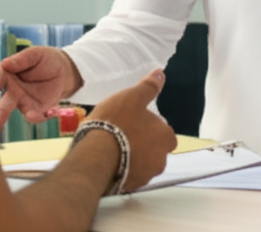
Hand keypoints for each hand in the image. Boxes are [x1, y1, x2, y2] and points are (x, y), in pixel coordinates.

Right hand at [0, 46, 81, 129]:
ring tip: (3, 123)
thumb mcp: (34, 54)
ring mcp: (22, 102)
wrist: (63, 71)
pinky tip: (48, 113)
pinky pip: (33, 117)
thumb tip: (5, 64)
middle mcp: (11, 91)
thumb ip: (20, 60)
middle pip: (1, 103)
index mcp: (6, 74)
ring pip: (14, 113)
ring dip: (7, 119)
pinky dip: (37, 117)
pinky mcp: (34, 110)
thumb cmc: (45, 59)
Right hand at [85, 69, 176, 191]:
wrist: (95, 155)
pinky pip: (127, 175)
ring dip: (131, 156)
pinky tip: (107, 159)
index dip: (148, 125)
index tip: (132, 121)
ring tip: (111, 146)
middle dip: (141, 143)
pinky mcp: (129, 186)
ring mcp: (146, 175)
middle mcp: (161, 159)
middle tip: (121, 133)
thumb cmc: (115, 123)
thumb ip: (148, 87)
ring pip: (141, 163)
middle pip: (153, 148)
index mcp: (166, 137)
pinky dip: (120, 169)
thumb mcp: (132, 97)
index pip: (163, 131)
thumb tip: (160, 74)